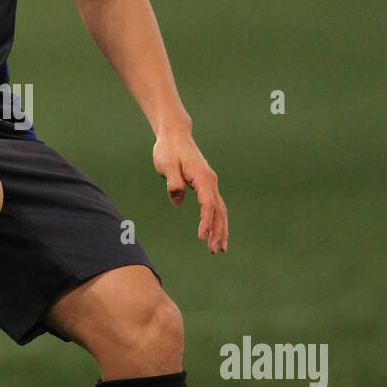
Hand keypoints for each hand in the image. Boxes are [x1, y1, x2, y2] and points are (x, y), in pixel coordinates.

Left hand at [152, 131, 227, 253]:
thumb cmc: (168, 150)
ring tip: (218, 248)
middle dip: (218, 231)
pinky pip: (215, 206)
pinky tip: (214, 233)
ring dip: (220, 229)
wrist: (175, 136)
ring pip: (220, 210)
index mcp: (202, 177)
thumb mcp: (166, 165)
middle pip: (218, 210)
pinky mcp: (206, 185)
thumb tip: (178, 201)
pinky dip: (216, 221)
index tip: (201, 237)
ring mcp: (210, 183)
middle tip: (214, 250)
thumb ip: (173, 183)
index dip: (205, 222)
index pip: (207, 204)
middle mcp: (210, 181)